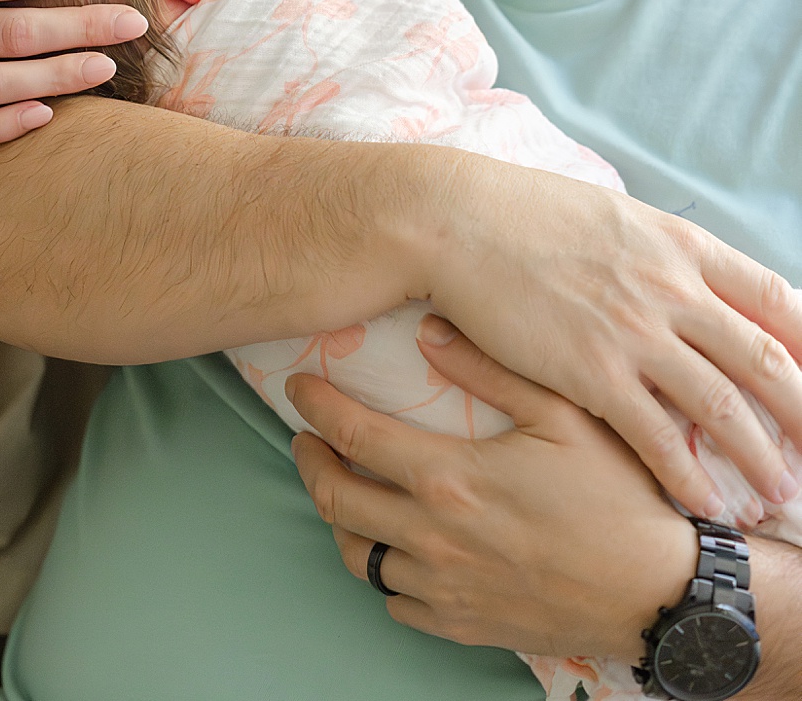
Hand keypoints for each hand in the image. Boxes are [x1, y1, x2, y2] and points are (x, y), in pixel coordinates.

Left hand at [289, 323, 698, 661]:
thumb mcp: (561, 414)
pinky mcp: (465, 627)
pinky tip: (396, 545)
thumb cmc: (617, 498)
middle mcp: (434, 540)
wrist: (659, 594)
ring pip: (359, 558)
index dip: (315, 407)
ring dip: (342, 520)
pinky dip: (385, 572)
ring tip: (348, 488)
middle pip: (336, 501)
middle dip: (311, 463)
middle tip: (309, 438)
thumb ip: (489, 370)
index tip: (299, 385)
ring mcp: (446, 591)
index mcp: (450, 481)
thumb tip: (428, 330)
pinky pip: (397, 604)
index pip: (353, 438)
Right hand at [393, 147, 801, 516]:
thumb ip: (656, 252)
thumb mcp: (610, 217)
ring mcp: (635, 330)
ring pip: (723, 406)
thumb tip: (683, 277)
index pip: (774, 298)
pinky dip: (689, 476)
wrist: (454, 218)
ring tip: (777, 495)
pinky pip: (657, 436)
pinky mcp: (592, 370)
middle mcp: (671, 286)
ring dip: (758, 458)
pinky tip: (705, 504)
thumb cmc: (522, 214)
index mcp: (679, 244)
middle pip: (764, 359)